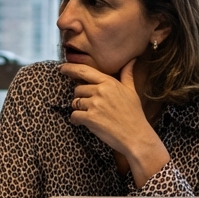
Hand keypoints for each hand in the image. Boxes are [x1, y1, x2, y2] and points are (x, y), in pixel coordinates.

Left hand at [59, 59, 169, 186]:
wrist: (136, 136)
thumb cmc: (134, 114)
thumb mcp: (132, 91)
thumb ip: (127, 75)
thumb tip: (131, 61)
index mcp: (109, 82)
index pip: (84, 71)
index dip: (70, 69)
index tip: (62, 68)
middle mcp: (100, 91)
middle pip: (78, 89)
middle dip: (80, 97)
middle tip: (91, 106)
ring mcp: (95, 104)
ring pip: (75, 102)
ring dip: (79, 109)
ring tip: (91, 115)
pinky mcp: (90, 118)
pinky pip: (74, 115)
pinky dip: (76, 120)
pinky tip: (83, 123)